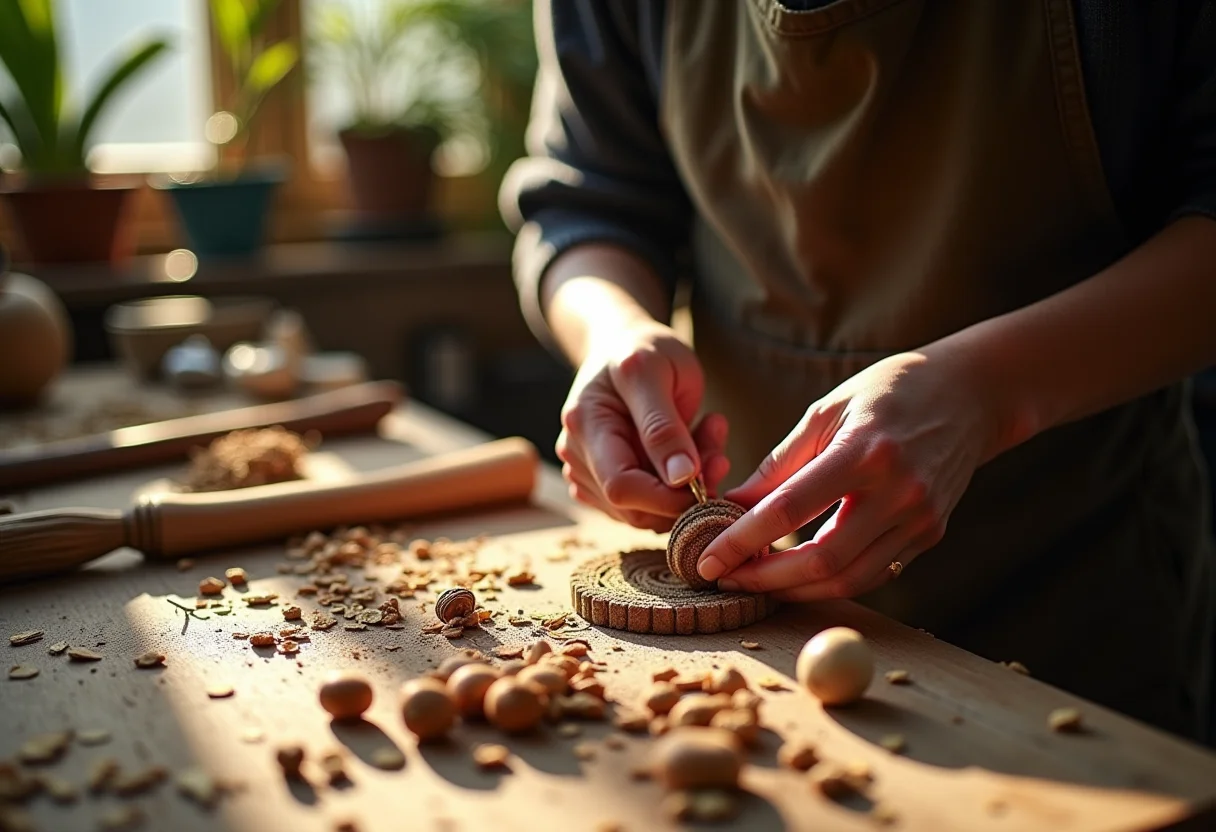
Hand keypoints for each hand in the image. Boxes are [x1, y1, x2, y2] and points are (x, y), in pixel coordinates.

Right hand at [555, 319, 730, 531]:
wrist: (624, 345)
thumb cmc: (643, 349)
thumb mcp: (658, 371)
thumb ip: (665, 426)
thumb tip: (681, 479)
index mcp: (586, 425)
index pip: (621, 487)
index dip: (669, 496)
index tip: (711, 472)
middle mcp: (579, 456)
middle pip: (634, 508)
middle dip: (685, 493)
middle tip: (720, 452)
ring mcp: (588, 472)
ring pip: (645, 512)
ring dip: (688, 488)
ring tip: (710, 436)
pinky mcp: (605, 483)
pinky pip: (647, 505)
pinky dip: (678, 487)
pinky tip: (695, 447)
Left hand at [698, 350, 1000, 599]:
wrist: (970, 394)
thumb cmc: (887, 392)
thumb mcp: (825, 412)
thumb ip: (779, 465)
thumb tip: (731, 508)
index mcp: (865, 452)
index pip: (790, 510)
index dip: (742, 541)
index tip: (706, 559)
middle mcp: (899, 492)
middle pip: (822, 560)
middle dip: (765, 578)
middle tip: (725, 578)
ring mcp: (921, 519)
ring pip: (849, 580)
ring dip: (794, 589)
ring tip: (754, 581)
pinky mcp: (930, 535)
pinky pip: (873, 573)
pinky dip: (830, 582)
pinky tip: (796, 575)